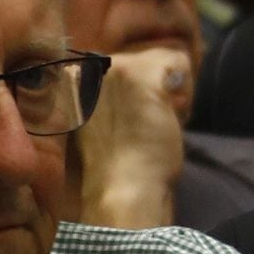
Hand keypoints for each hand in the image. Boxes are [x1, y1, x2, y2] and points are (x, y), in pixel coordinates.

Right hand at [76, 44, 193, 228]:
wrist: (120, 193)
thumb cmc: (111, 171)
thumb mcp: (96, 128)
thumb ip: (106, 101)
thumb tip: (134, 85)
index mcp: (69, 81)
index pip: (117, 68)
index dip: (132, 96)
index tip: (127, 124)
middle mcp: (86, 66)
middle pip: (140, 61)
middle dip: (149, 91)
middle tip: (140, 126)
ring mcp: (111, 67)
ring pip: (161, 60)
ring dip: (167, 92)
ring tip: (152, 125)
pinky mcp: (139, 72)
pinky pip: (180, 62)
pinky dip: (184, 89)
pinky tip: (170, 117)